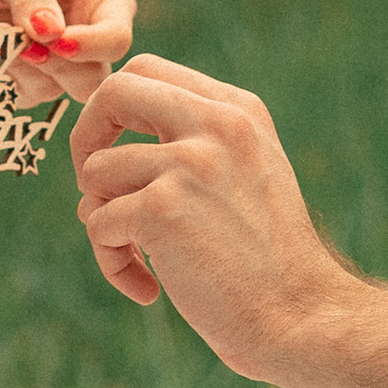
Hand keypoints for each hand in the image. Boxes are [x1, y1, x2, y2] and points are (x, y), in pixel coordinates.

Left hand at [0, 0, 133, 100]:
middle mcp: (86, 34)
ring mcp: (55, 62)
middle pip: (92, 79)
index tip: (55, 39)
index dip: (91, 45)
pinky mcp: (22, 81)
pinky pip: (17, 96)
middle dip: (52, 63)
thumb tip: (52, 33)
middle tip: (19, 44)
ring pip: (52, 91)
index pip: (116, 38)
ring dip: (16, 66)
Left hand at [70, 54, 341, 374]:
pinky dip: (112, 265)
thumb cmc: (267, 263)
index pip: (147, 70)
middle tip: (94, 191)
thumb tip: (94, 165)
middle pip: (113, 93)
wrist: (302, 317)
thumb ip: (189, 149)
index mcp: (237, 110)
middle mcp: (216, 123)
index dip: (112, 109)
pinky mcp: (162, 208)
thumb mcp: (245, 177)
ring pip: (96, 173)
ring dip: (102, 222)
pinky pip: (98, 225)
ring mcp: (189, 163)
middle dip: (86, 139)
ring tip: (138, 259)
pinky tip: (149, 290)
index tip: (113, 154)